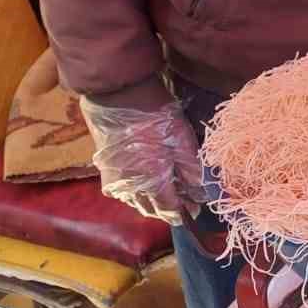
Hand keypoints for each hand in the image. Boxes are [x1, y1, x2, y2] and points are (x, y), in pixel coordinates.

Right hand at [80, 98, 207, 225]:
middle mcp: (130, 188)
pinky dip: (136, 192)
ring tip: (167, 192)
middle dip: (168, 208)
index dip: (184, 212)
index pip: (169, 210)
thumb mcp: (182, 140)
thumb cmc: (156, 116)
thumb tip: (201, 194)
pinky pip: (123, 192)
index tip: (195, 209)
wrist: (118, 96)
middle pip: (152, 209)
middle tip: (185, 201)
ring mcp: (114, 181)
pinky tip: (145, 183)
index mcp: (152, 183)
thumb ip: (192, 171)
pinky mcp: (105, 171)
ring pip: (136, 202)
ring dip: (152, 202)